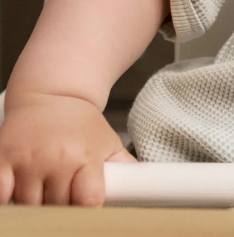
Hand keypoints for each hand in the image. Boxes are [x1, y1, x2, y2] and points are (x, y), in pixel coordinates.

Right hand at [0, 93, 134, 204]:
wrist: (52, 94)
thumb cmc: (80, 124)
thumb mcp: (107, 141)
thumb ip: (124, 167)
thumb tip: (146, 187)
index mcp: (86, 155)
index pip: (88, 200)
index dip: (86, 211)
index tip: (85, 210)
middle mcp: (57, 158)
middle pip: (56, 208)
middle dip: (60, 208)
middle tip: (63, 197)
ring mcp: (27, 159)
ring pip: (28, 207)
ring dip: (34, 208)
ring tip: (44, 191)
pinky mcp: (1, 158)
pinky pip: (0, 196)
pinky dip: (7, 201)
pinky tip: (18, 193)